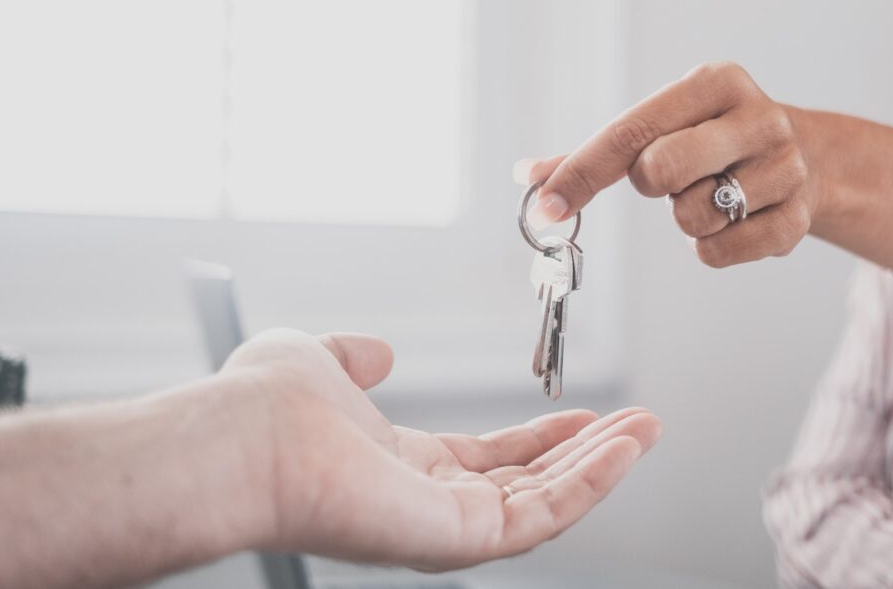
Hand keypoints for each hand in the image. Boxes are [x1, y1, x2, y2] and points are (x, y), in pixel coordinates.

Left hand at [219, 329, 660, 570]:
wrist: (244, 437)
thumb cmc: (263, 406)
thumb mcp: (319, 359)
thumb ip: (353, 357)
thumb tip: (379, 351)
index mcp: (399, 466)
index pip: (488, 460)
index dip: (540, 435)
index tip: (584, 412)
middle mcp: (426, 504)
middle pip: (528, 484)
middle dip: (588, 454)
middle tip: (639, 424)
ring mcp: (443, 528)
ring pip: (545, 505)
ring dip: (602, 467)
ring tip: (648, 430)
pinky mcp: (456, 540)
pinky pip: (540, 518)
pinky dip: (590, 484)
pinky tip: (624, 449)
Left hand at [515, 61, 812, 267]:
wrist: (813, 159)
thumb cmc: (713, 139)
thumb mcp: (665, 124)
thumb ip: (597, 152)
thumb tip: (527, 178)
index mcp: (715, 83)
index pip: (631, 131)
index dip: (581, 172)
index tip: (545, 207)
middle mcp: (757, 118)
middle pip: (659, 170)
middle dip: (650, 185)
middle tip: (667, 178)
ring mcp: (784, 168)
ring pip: (692, 217)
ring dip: (685, 218)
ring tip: (712, 194)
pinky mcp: (797, 219)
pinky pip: (720, 252)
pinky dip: (711, 248)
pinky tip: (732, 221)